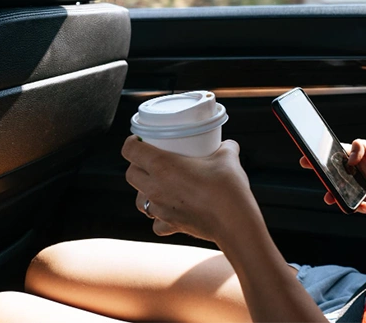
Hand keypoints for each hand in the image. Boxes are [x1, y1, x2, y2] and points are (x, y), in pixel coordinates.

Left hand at [122, 136, 256, 242]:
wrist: (234, 221)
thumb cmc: (227, 188)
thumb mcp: (228, 157)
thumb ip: (225, 147)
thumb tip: (226, 145)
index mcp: (163, 165)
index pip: (131, 151)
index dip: (131, 143)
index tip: (138, 140)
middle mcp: (156, 187)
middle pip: (131, 174)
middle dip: (137, 165)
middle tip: (152, 160)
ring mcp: (160, 209)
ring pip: (139, 200)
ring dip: (145, 191)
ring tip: (160, 186)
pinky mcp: (170, 224)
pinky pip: (156, 221)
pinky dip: (160, 216)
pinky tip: (171, 210)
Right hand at [299, 139, 365, 218]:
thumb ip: (363, 146)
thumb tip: (351, 158)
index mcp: (349, 158)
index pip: (330, 154)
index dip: (317, 154)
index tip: (307, 154)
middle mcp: (345, 174)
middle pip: (326, 173)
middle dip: (317, 173)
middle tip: (310, 172)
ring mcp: (348, 189)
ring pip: (333, 192)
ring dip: (332, 195)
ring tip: (332, 197)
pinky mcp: (354, 202)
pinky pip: (349, 206)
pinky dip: (357, 207)